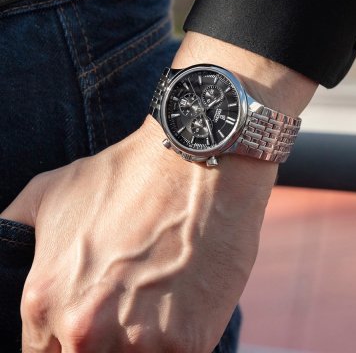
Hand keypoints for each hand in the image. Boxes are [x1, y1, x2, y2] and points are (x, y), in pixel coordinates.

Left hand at [2, 31, 316, 352]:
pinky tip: (184, 300)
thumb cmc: (127, 173)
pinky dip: (177, 339)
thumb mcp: (51, 191)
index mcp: (46, 299)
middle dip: (105, 343)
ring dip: (142, 344)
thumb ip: (12, 230)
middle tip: (130, 305)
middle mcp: (85, 329)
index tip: (95, 321)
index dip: (67, 341)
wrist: (195, 163)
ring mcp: (141, 341)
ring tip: (159, 301)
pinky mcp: (188, 342)